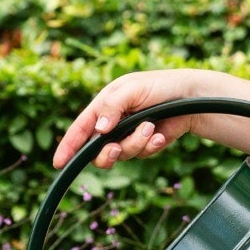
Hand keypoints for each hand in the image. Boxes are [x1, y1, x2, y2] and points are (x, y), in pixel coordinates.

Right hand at [53, 71, 194, 169]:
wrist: (191, 98)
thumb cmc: (160, 86)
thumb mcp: (132, 89)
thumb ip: (113, 106)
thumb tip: (99, 128)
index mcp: (104, 107)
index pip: (80, 129)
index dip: (68, 146)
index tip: (59, 163)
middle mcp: (113, 124)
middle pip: (97, 151)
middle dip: (107, 154)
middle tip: (117, 148)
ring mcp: (128, 136)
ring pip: (121, 155)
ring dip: (136, 143)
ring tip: (151, 127)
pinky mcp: (144, 145)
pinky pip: (141, 154)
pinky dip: (151, 146)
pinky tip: (162, 134)